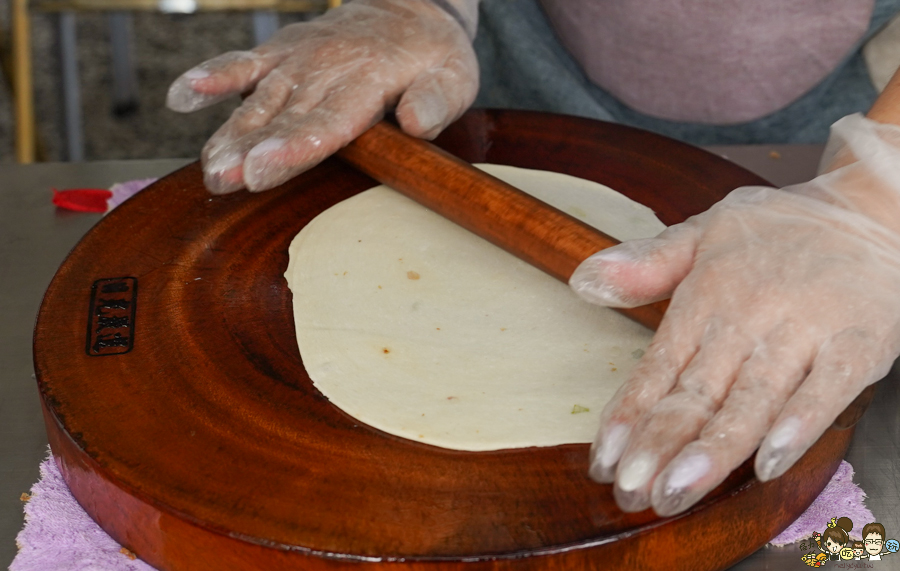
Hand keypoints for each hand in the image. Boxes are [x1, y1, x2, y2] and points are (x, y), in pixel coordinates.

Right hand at [166, 0, 477, 193]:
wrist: (410, 5)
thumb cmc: (432, 55)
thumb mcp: (454, 77)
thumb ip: (435, 101)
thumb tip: (417, 123)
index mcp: (367, 80)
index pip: (327, 121)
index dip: (294, 148)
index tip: (264, 170)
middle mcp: (325, 68)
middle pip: (283, 116)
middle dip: (250, 150)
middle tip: (223, 179)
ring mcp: (299, 59)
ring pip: (258, 99)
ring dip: (229, 133)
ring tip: (207, 167)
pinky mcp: (282, 52)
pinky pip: (242, 62)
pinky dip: (212, 76)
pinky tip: (180, 97)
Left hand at [569, 114, 899, 515]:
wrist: (873, 208)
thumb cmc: (783, 228)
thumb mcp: (706, 230)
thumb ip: (647, 263)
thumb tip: (581, 281)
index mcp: (707, 296)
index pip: (658, 367)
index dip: (629, 416)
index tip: (602, 461)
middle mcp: (749, 318)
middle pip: (697, 394)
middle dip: (658, 447)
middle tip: (629, 492)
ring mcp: (804, 333)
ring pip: (751, 401)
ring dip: (711, 450)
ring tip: (675, 491)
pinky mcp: (857, 345)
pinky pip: (826, 391)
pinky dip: (798, 426)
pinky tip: (766, 463)